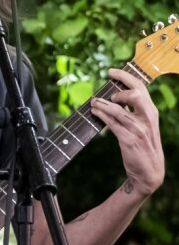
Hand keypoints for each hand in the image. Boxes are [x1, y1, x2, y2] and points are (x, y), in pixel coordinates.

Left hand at [90, 68, 163, 195]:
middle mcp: (147, 118)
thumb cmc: (144, 147)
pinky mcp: (129, 140)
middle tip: (106, 92)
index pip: (140, 88)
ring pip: (119, 109)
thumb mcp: (144, 126)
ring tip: (93, 102)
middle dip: (118, 88)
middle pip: (135, 94)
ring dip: (103, 104)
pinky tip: (94, 112)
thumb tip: (115, 97)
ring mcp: (139, 129)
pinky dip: (102, 115)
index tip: (111, 71)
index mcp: (151, 113)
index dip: (125, 77)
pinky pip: (113, 123)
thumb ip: (134, 111)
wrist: (149, 173)